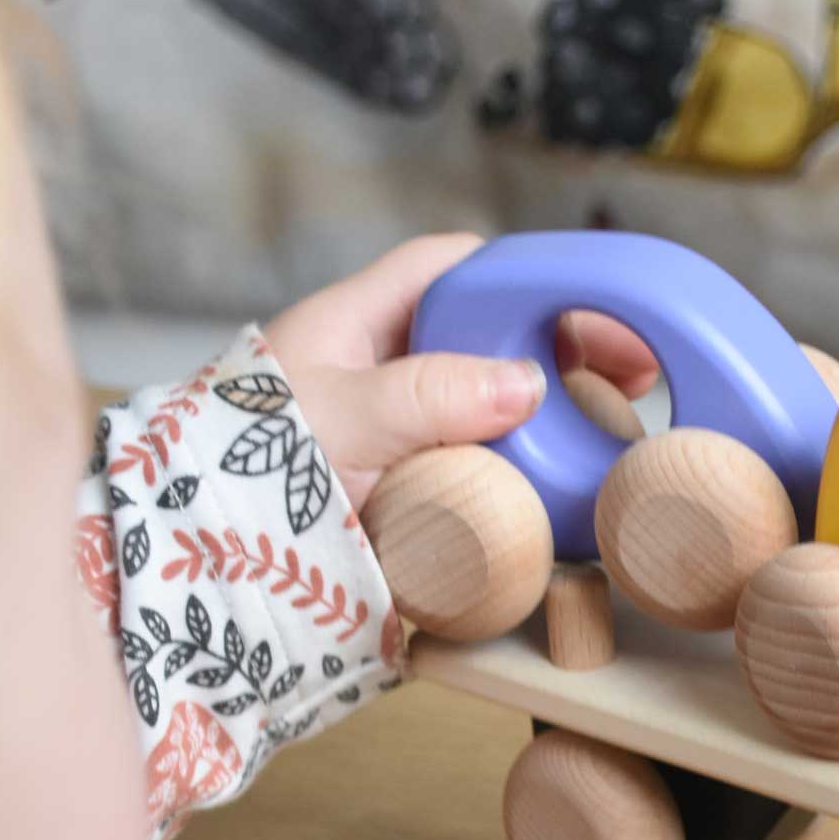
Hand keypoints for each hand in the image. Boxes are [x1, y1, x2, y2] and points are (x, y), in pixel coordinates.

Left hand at [264, 234, 660, 512]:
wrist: (205, 572)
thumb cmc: (243, 481)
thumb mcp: (342, 421)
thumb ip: (429, 395)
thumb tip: (528, 380)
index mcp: (354, 326)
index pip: (448, 267)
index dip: (522, 270)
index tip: (588, 294)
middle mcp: (379, 374)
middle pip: (489, 338)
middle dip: (563, 349)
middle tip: (633, 375)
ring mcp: (397, 437)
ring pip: (494, 408)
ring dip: (557, 416)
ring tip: (617, 430)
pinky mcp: (412, 497)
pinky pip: (486, 472)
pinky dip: (532, 476)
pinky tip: (571, 488)